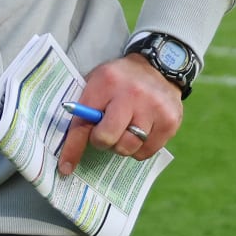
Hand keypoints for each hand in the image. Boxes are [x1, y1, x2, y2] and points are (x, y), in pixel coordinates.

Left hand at [57, 52, 183, 176]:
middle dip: (102, 141)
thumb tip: (68, 153)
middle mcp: (132, 94)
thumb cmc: (118, 81)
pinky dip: (138, 148)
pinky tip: (140, 131)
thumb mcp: (96, 84)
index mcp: (107, 82)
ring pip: (128, 148)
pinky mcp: (170, 122)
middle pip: (108, 138)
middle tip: (104, 132)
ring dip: (121, 145)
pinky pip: (147, 152)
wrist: (157, 67)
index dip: (73, 147)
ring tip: (124, 129)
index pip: (83, 122)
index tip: (65, 168)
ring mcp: (154, 108)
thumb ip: (84, 111)